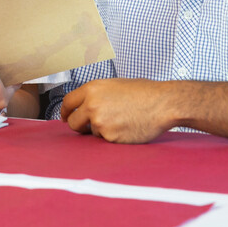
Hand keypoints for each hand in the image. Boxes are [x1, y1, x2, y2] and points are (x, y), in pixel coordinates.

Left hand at [59, 79, 175, 143]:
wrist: (162, 104)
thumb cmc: (144, 93)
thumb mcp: (114, 85)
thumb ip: (96, 95)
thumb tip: (84, 105)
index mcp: (92, 89)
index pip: (67, 102)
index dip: (65, 111)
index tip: (65, 116)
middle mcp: (92, 105)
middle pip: (73, 122)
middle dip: (79, 125)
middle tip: (89, 126)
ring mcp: (100, 122)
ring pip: (91, 133)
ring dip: (100, 131)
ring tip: (120, 121)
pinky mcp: (110, 137)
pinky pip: (105, 140)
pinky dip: (113, 137)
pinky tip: (126, 128)